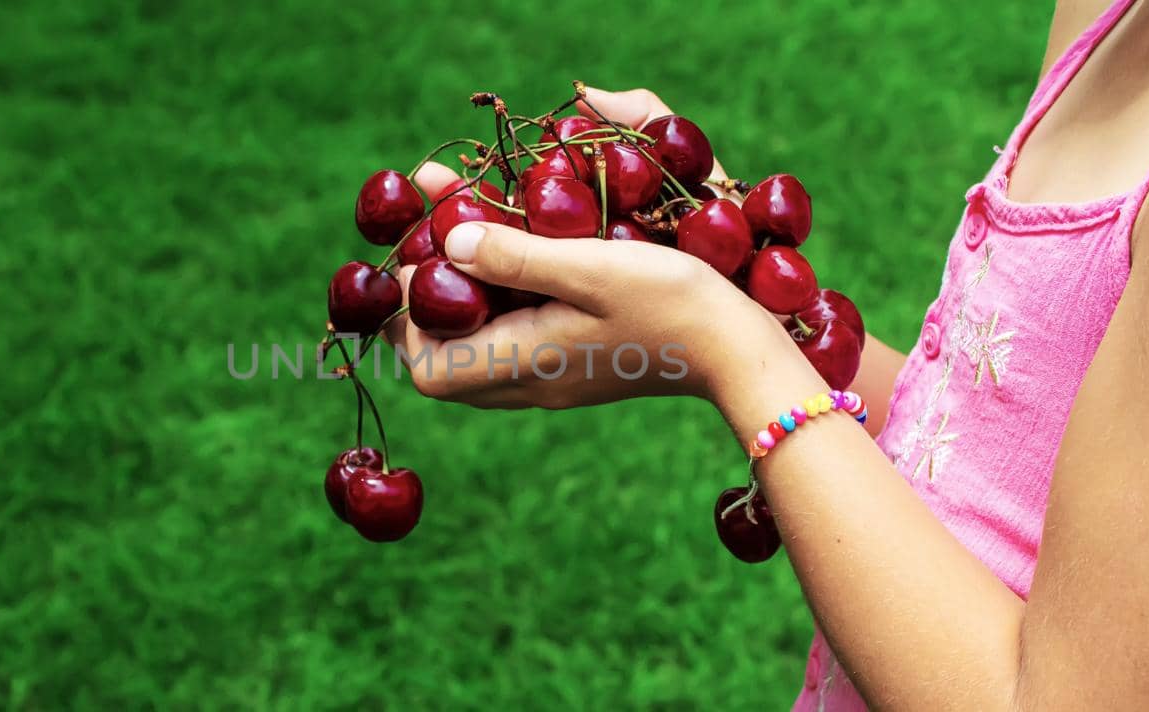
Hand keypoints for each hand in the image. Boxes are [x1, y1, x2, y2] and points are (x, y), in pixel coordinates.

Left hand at [383, 87, 797, 409]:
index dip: (408, 318)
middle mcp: (530, 384)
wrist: (739, 348)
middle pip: (443, 364)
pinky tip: (520, 258)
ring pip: (476, 353)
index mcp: (525, 364)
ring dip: (462, 300)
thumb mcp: (591, 265)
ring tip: (469, 237)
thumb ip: (516, 255)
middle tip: (434, 240)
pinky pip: (511, 345)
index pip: (427, 369)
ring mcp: (553, 381)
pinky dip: (497, 306)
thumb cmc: (672, 302)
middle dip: (426, 304)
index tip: (420, 257)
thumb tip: (447, 244)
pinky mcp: (575, 369)